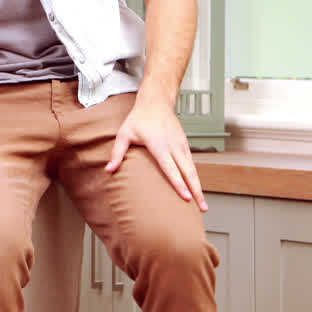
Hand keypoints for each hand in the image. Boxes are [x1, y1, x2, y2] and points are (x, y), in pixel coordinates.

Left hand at [106, 95, 207, 211]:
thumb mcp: (124, 134)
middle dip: (196, 190)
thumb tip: (108, 170)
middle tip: (202, 208)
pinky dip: (196, 177)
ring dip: (199, 186)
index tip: (186, 197)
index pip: (170, 168)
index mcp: (159, 145)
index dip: (178, 183)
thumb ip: (117, 153)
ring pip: (193, 169)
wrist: (156, 102)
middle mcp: (174, 146)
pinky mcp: (185, 144)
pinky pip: (192, 163)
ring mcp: (182, 145)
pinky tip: (197, 188)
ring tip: (202, 204)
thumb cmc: (138, 119)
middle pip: (188, 172)